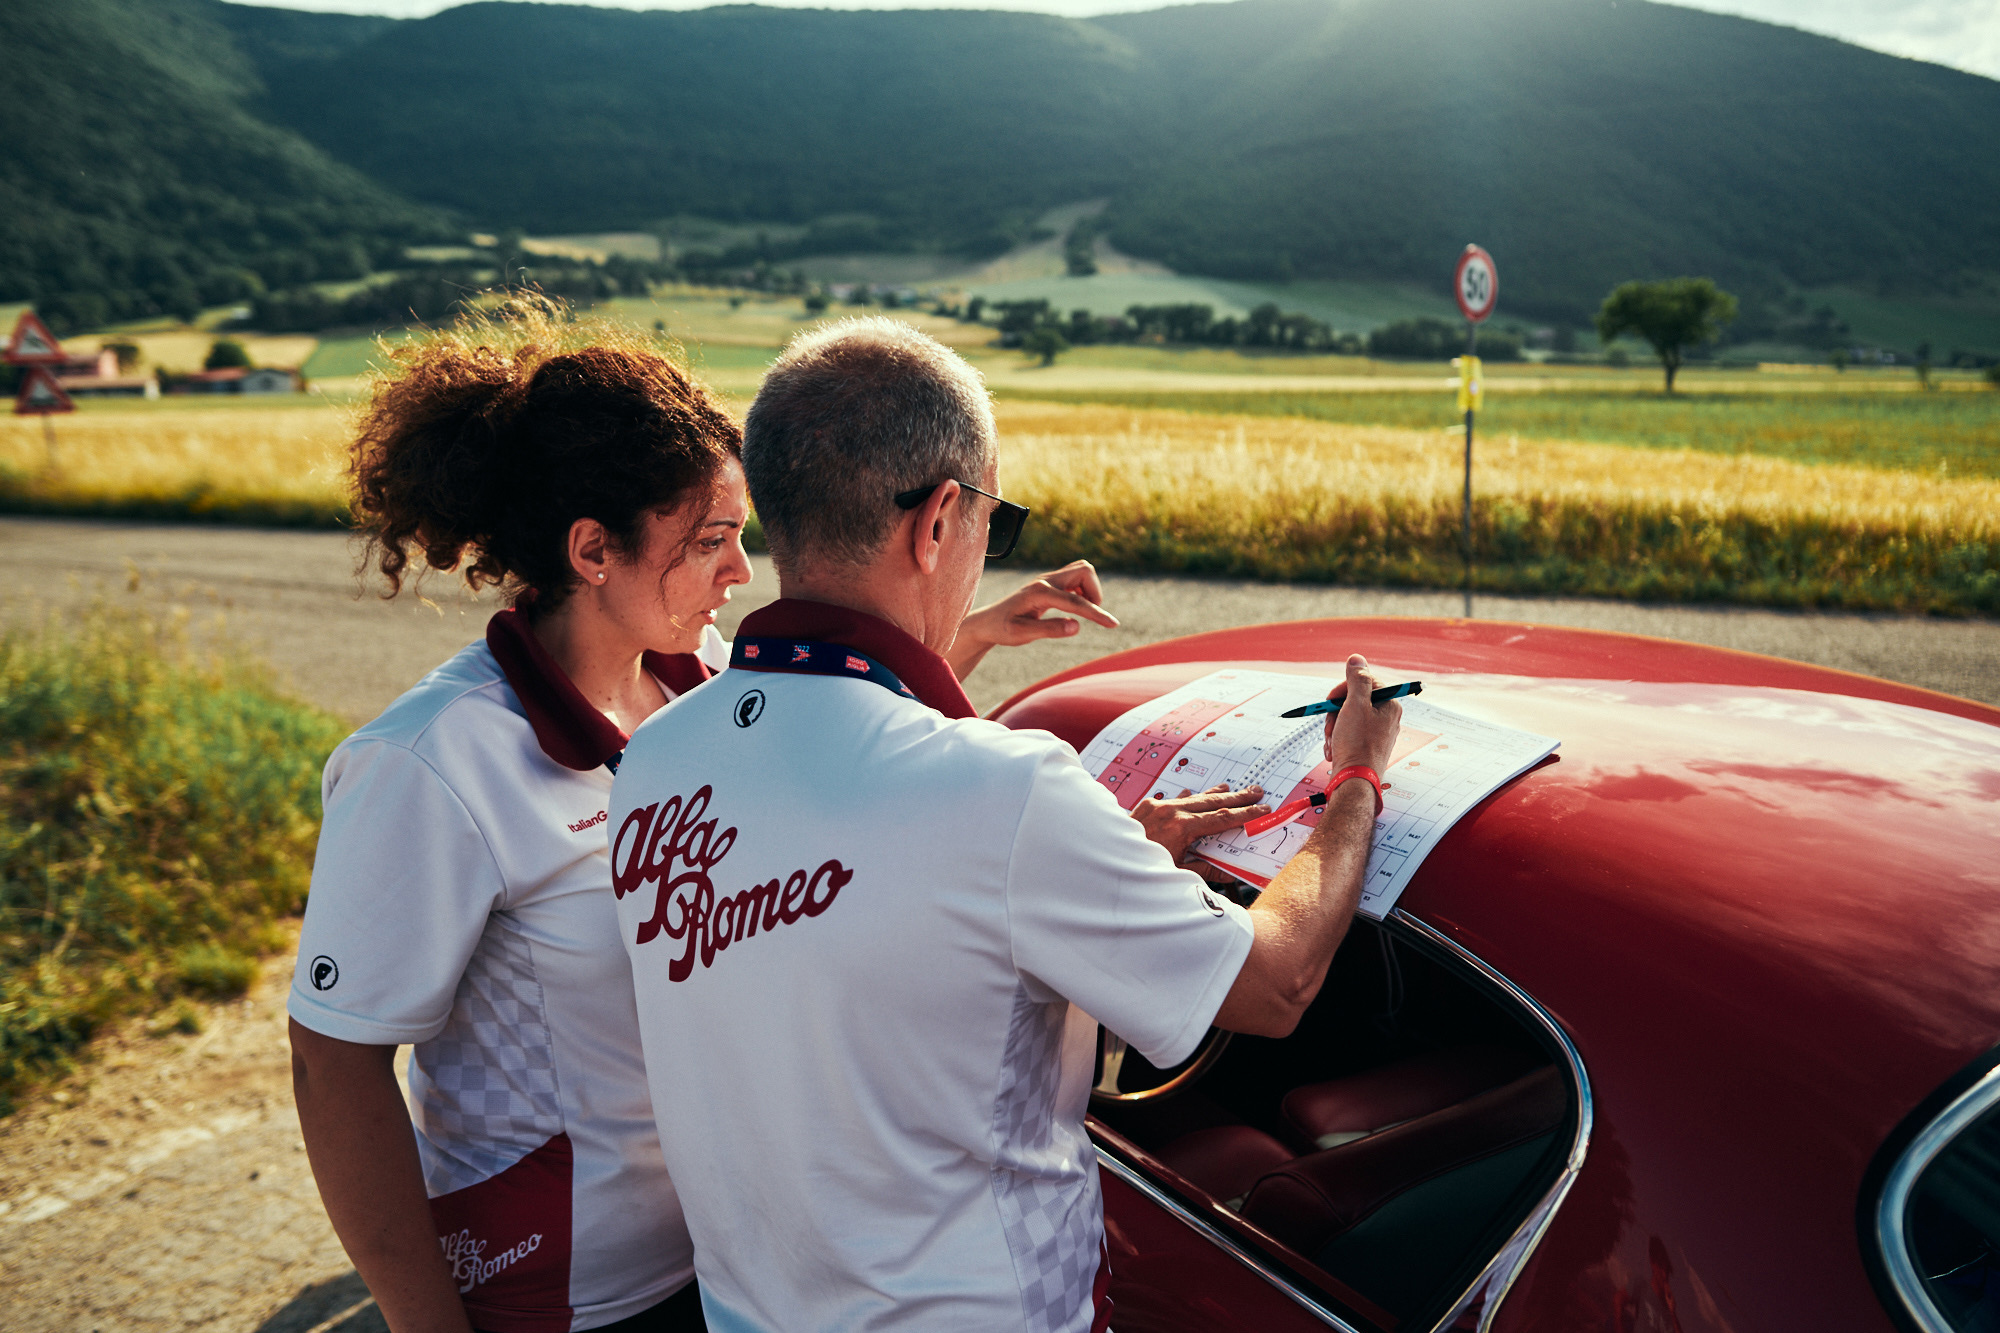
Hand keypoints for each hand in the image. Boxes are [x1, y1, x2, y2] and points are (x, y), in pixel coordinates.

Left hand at [947, 561, 1119, 677]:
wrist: (988, 622)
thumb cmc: (1002, 629)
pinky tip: (1073, 607)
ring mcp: (1047, 579)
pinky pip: (1075, 577)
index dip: (1096, 614)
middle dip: (1095, 592)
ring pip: (1081, 570)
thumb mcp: (1022, 635)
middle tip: (1089, 614)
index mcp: (1039, 593)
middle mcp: (1045, 580)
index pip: (1076, 601)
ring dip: (1090, 589)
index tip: (1113, 625)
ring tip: (1081, 611)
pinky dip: (1082, 590)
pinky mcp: (1049, 583)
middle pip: (1084, 570)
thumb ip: (1049, 630)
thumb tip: (1077, 627)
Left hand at [1133, 784, 1268, 864]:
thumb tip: (1231, 872)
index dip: (1245, 814)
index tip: (1262, 809)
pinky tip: (1192, 794)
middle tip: (1256, 791)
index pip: (1222, 818)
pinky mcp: (1146, 805)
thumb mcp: (1178, 873)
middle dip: (1237, 796)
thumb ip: (1206, 869)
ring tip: (1231, 788)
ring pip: (1192, 797)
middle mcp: (1170, 811)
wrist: (1106, 857)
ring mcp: (1158, 806)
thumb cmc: (1142, 870)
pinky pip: (1173, 799)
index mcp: (1181, 828)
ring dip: (1212, 794)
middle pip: (1211, 801)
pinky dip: (1186, 798)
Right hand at [1323, 654, 1402, 774]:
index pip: (1365, 682)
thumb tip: (1356, 659)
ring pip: (1347, 718)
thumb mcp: (1355, 705)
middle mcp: (1387, 717)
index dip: (1344, 689)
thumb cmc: (1357, 744)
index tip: (1331, 700)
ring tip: (1333, 742)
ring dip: (1334, 728)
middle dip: (1336, 713)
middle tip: (1331, 725)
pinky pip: (1348, 734)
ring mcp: (1377, 733)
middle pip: (1354, 700)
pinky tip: (1334, 751)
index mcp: (1389, 705)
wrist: (1354, 781)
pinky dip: (1337, 740)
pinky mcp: (1366, 746)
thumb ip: (1357, 680)